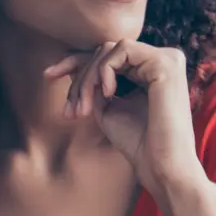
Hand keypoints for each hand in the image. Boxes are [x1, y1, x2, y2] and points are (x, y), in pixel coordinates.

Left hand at [44, 40, 203, 190]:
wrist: (161, 166)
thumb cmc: (138, 144)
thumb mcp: (108, 108)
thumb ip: (96, 85)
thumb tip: (75, 65)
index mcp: (152, 70)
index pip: (108, 56)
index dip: (75, 62)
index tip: (47, 75)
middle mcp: (163, 60)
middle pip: (106, 51)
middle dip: (79, 77)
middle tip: (70, 111)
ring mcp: (168, 59)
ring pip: (110, 49)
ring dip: (88, 77)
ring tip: (84, 109)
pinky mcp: (166, 63)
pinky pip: (122, 50)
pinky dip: (105, 70)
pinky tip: (107, 94)